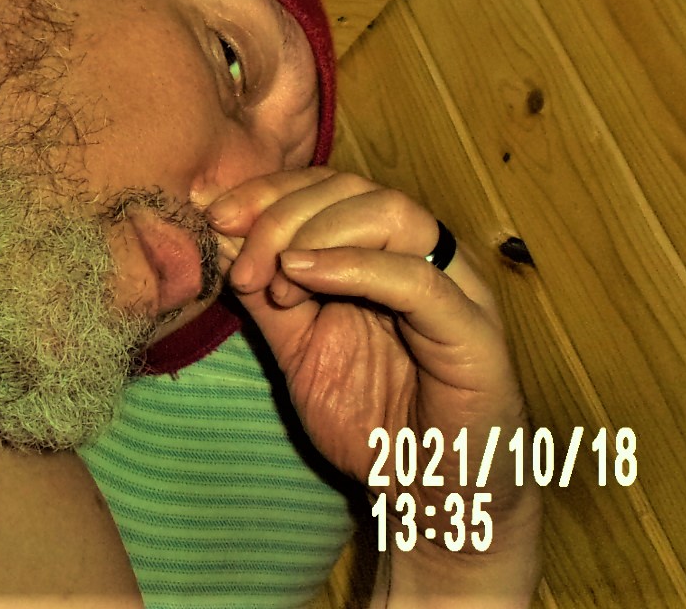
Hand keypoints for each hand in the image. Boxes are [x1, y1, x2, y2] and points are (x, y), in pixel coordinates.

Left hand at [210, 168, 539, 605]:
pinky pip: (419, 281)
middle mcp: (424, 257)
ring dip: (315, 234)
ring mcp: (456, 289)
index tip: (211, 215)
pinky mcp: (474, 332)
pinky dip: (355, 267)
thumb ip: (267, 295)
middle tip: (239, 265)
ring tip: (274, 280)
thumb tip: (219, 238)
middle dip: (281, 213)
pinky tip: (303, 277)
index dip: (267, 191)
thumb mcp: (298, 348)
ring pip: (392, 213)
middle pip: (353, 189)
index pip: (327, 187)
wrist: (428, 497)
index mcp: (385, 253)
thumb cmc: (373, 421)